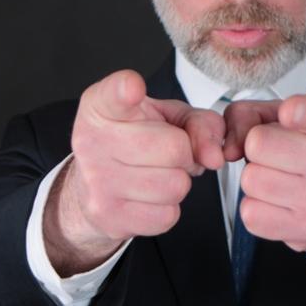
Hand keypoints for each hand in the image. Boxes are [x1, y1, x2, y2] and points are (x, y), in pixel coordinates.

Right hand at [44, 70, 224, 273]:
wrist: (91, 189)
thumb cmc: (134, 142)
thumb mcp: (166, 117)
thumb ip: (199, 123)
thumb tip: (214, 157)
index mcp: (102, 107)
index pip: (115, 94)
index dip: (127, 89)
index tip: (133, 88)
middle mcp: (92, 142)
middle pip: (174, 148)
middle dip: (185, 154)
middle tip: (169, 154)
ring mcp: (97, 182)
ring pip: (175, 185)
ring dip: (178, 182)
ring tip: (159, 174)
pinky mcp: (108, 217)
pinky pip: (167, 215)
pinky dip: (168, 208)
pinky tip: (149, 197)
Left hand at [224, 94, 305, 252]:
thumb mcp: (292, 118)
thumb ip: (252, 114)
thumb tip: (230, 147)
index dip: (300, 112)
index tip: (289, 113)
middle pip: (258, 144)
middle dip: (256, 147)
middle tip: (275, 153)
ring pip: (251, 180)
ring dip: (255, 176)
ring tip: (277, 176)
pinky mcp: (305, 230)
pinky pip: (250, 214)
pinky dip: (255, 205)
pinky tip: (275, 200)